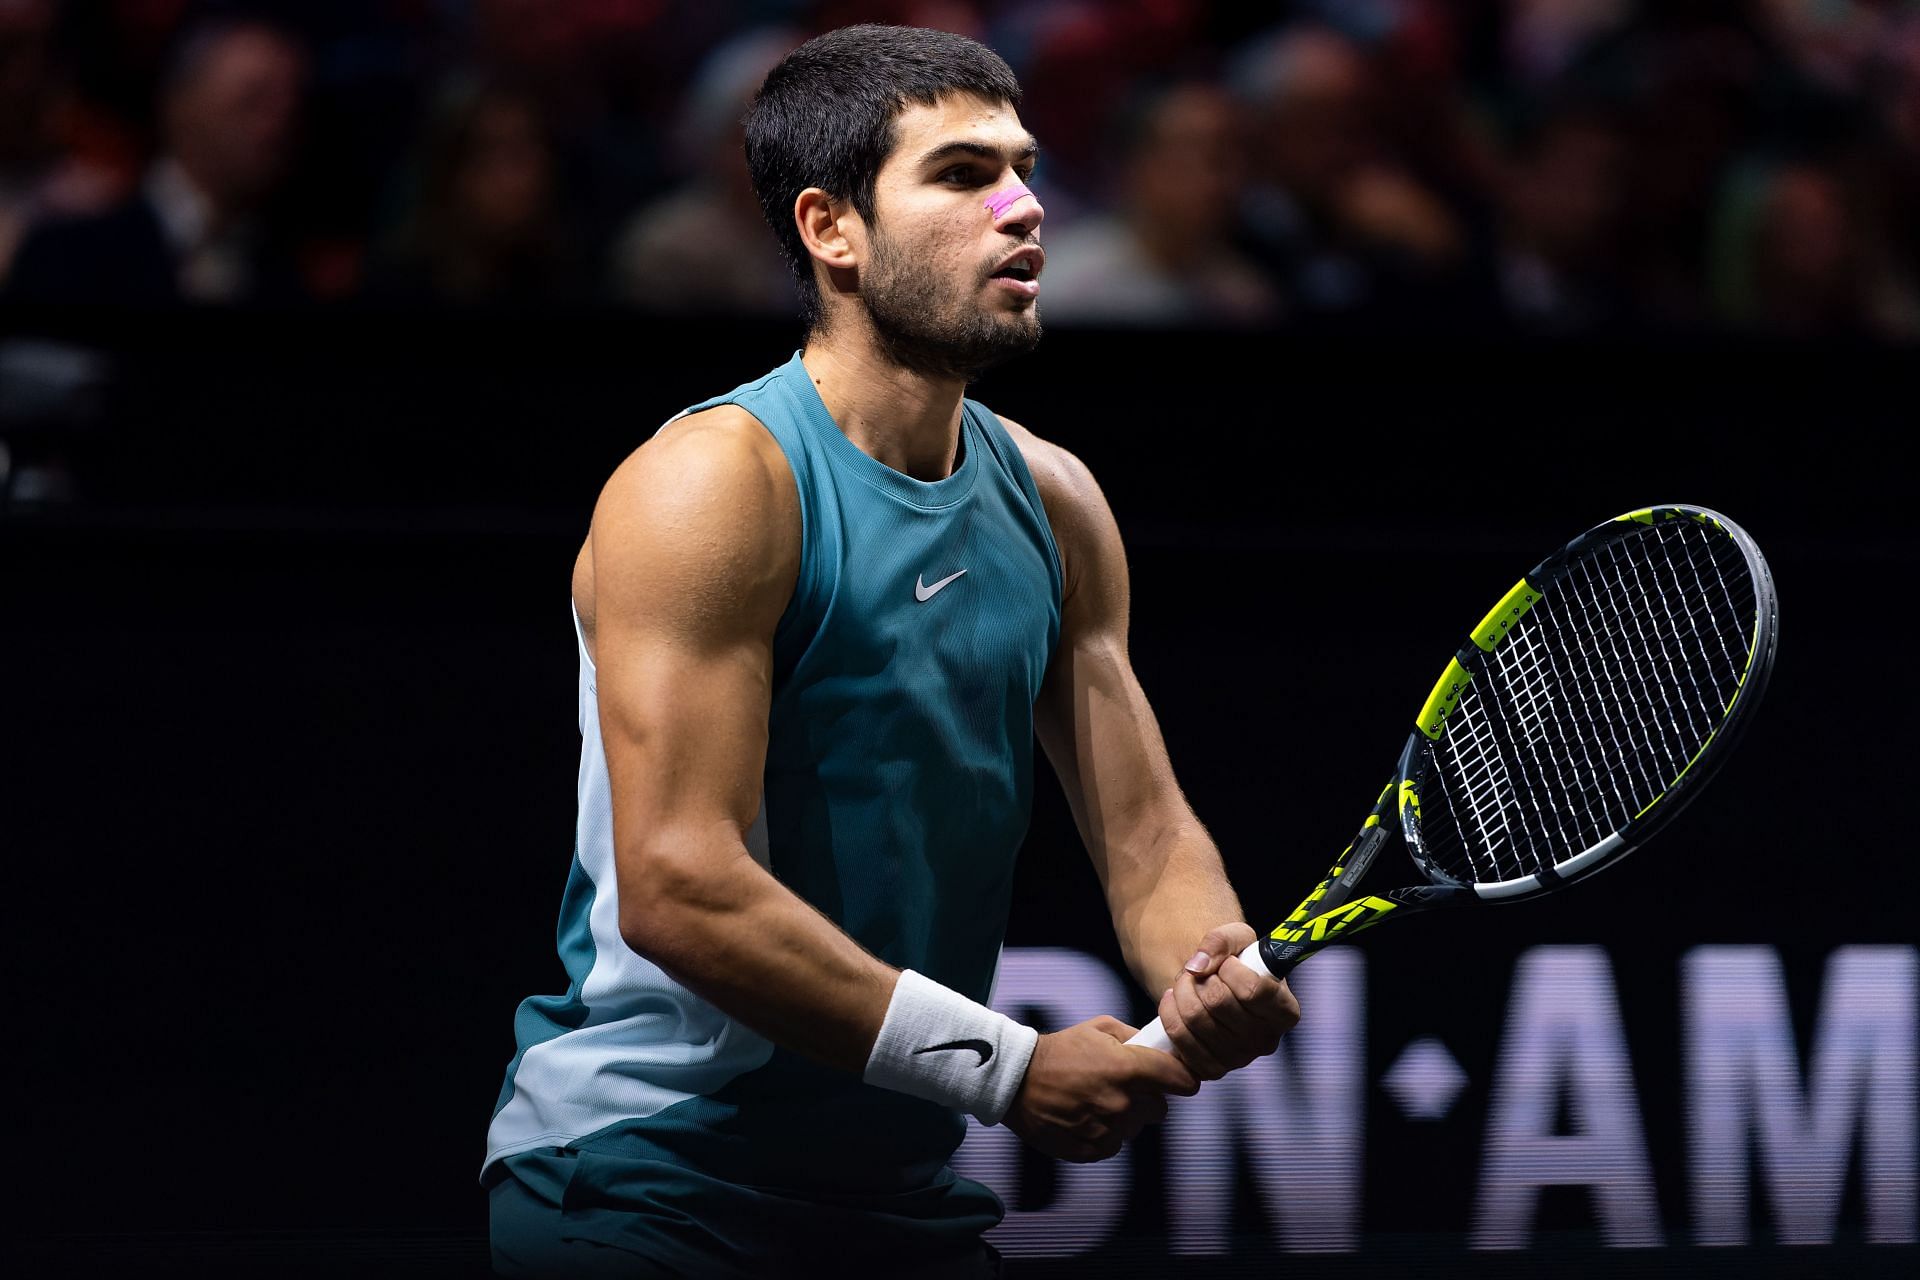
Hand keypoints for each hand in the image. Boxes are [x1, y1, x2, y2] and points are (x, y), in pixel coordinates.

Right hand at [1002, 1015, 1199, 1161]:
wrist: (1016, 1080)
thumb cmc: (1059, 1050)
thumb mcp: (1098, 1028)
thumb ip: (1134, 1036)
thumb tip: (1160, 1048)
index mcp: (1127, 1069)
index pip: (1180, 1080)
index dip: (1184, 1079)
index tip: (1183, 1081)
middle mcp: (1121, 1103)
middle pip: (1160, 1109)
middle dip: (1148, 1098)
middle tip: (1123, 1086)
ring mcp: (1106, 1129)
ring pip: (1135, 1128)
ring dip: (1124, 1117)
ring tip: (1095, 1100)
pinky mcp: (1090, 1150)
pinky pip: (1113, 1145)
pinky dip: (1104, 1134)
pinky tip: (1085, 1116)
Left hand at [1157, 923, 1300, 1079]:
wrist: (1215, 986)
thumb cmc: (1235, 962)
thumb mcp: (1237, 937)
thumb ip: (1221, 941)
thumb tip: (1199, 966)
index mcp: (1285, 1011)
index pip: (1253, 990)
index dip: (1230, 969)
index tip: (1226, 962)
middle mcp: (1266, 1040)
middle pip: (1218, 1001)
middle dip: (1200, 976)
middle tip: (1200, 971)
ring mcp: (1238, 1059)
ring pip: (1195, 1017)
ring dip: (1181, 990)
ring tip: (1186, 981)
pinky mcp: (1210, 1068)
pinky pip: (1179, 1037)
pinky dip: (1169, 1012)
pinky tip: (1174, 1000)